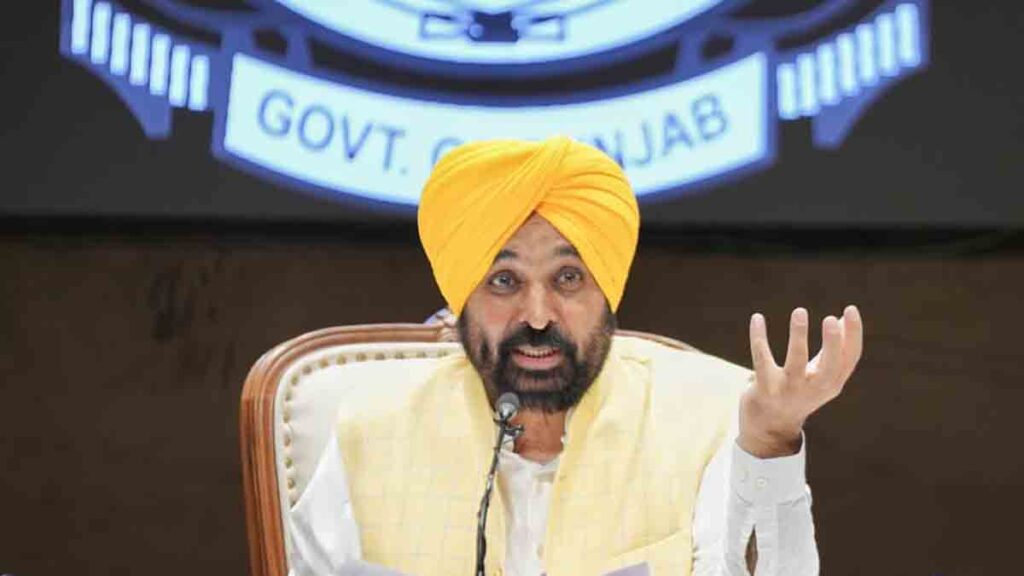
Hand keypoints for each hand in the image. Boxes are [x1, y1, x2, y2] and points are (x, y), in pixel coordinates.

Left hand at [739, 305, 863, 457]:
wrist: (769, 427)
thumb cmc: (798, 392)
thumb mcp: (819, 373)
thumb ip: (832, 349)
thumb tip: (842, 318)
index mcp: (831, 383)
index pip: (850, 359)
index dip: (854, 334)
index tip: (850, 309)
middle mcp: (814, 389)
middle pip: (830, 367)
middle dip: (833, 343)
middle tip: (830, 319)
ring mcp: (789, 391)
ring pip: (796, 362)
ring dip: (798, 336)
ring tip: (800, 311)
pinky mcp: (765, 390)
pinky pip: (762, 361)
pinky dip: (759, 339)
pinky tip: (757, 318)